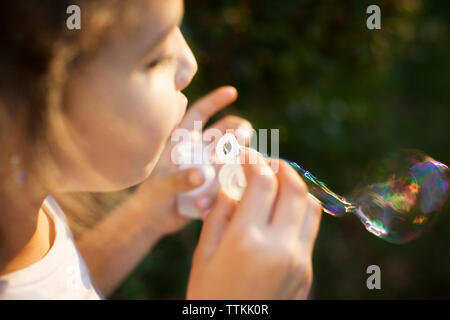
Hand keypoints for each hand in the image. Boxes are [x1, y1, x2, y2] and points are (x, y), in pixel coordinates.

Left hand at [132, 86, 252, 234]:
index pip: (199, 113)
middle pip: (225, 131)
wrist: (155, 221)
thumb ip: (179, 179)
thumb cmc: (152, 197)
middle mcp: (200, 150)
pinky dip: (230, 190)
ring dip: (237, 163)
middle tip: (244, 137)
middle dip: (238, 131)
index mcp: (183, 140)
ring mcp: (212, 166)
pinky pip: (232, 182)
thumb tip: (203, 174)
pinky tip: (214, 202)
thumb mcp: (160, 186)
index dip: (215, 101)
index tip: (232, 92)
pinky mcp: (218, 184)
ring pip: (234, 155)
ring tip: (227, 179)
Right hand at [186, 151, 322, 298]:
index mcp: (248, 241)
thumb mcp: (205, 252)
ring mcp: (299, 260)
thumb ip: (220, 213)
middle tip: (265, 162)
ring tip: (277, 182)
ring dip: (295, 186)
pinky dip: (298, 210)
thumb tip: (234, 186)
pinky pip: (309, 229)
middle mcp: (280, 247)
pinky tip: (280, 211)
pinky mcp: (306, 271)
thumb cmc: (209, 294)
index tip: (246, 153)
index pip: (262, 182)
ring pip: (310, 206)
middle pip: (294, 188)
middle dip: (280, 167)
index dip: (254, 160)